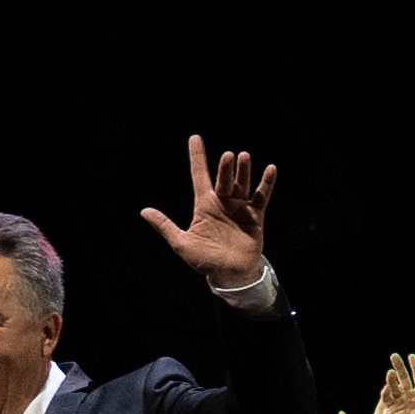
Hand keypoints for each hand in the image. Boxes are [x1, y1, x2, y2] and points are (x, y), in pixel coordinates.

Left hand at [160, 138, 276, 282]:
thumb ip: (165, 226)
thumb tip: (144, 211)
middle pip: (223, 179)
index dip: (197, 157)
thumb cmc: (204, 261)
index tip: (195, 138)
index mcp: (204, 206)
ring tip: (243, 156)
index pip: (199, 176)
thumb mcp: (182, 243)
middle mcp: (222, 203)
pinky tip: (270, 170)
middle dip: (225, 167)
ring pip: (241, 184)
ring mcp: (239, 208)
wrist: (230, 275)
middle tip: (228, 156)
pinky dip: (266, 183)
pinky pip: (261, 196)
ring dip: (243, 171)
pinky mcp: (255, 216)